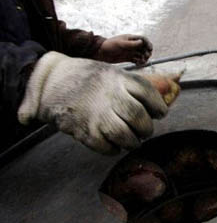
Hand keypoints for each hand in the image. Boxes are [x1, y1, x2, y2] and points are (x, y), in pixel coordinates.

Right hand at [18, 52, 176, 154]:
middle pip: (138, 116)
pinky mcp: (83, 130)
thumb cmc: (87, 79)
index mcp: (117, 78)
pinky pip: (107, 147)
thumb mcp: (111, 73)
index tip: (160, 113)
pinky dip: (114, 150)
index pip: (147, 92)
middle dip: (146, 128)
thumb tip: (161, 101)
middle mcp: (108, 95)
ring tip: (132, 141)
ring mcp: (95, 114)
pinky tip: (115, 146)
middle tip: (145, 131)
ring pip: (125, 135)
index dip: (158, 106)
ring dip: (133, 142)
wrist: (50, 80)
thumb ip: (131, 86)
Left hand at [96, 34, 152, 64]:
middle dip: (147, 52)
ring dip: (144, 58)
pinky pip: (137, 60)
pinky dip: (139, 62)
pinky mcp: (128, 58)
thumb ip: (132, 44)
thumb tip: (142, 42)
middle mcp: (132, 45)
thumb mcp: (121, 44)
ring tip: (142, 62)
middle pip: (144, 48)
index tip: (150, 49)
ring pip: (141, 55)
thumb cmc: (110, 45)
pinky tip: (138, 64)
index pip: (143, 40)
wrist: (101, 53)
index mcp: (131, 39)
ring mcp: (130, 52)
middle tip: (146, 57)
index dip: (148, 44)